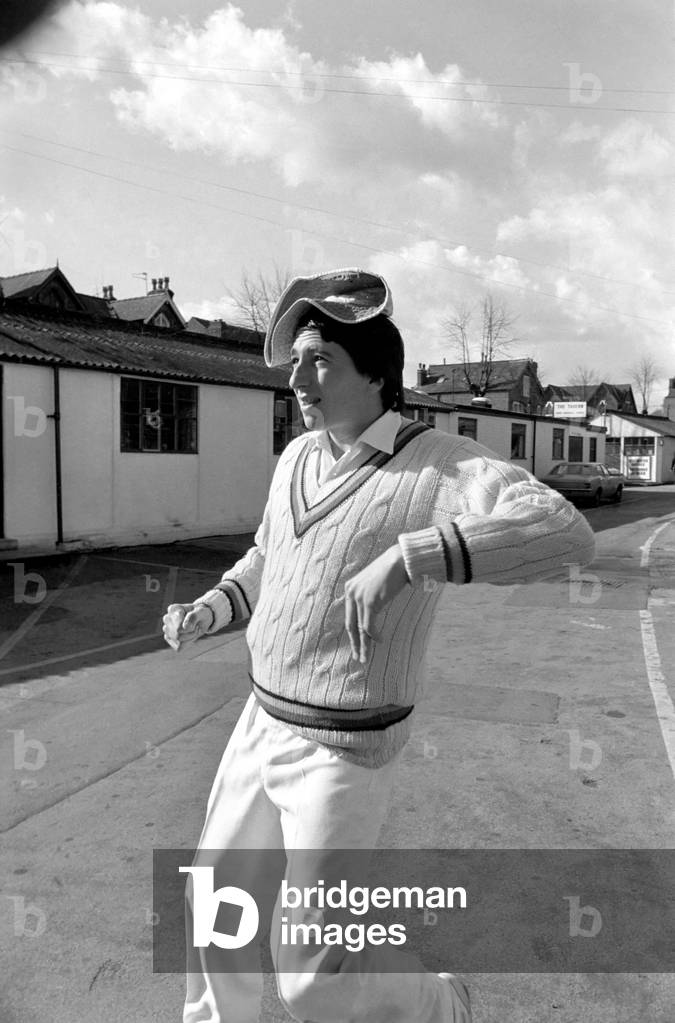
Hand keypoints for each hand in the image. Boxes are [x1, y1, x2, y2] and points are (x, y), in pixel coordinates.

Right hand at [162, 603, 212, 651]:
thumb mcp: (201, 612)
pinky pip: (179, 647)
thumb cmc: (200, 613)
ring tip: (193, 629)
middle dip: (191, 633)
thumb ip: (193, 617)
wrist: (201, 618)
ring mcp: (166, 629)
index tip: (196, 619)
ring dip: (190, 637)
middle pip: (178, 635)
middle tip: (196, 626)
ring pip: (179, 641)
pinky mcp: (168, 638)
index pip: (179, 627)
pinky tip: (189, 635)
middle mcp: (167, 618)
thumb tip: (184, 627)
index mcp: (173, 609)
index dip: (191, 626)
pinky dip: (187, 643)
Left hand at [344, 544, 409, 663]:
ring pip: (360, 628)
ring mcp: (359, 597)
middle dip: (354, 642)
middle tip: (357, 657)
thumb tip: (372, 611)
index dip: (353, 632)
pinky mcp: (369, 602)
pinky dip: (374, 636)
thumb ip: (369, 595)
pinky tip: (380, 641)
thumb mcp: (375, 583)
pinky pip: (369, 625)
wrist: (400, 560)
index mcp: (350, 588)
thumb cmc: (392, 570)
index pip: (349, 615)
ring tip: (365, 658)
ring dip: (364, 645)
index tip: (356, 644)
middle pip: (350, 624)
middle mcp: (351, 592)